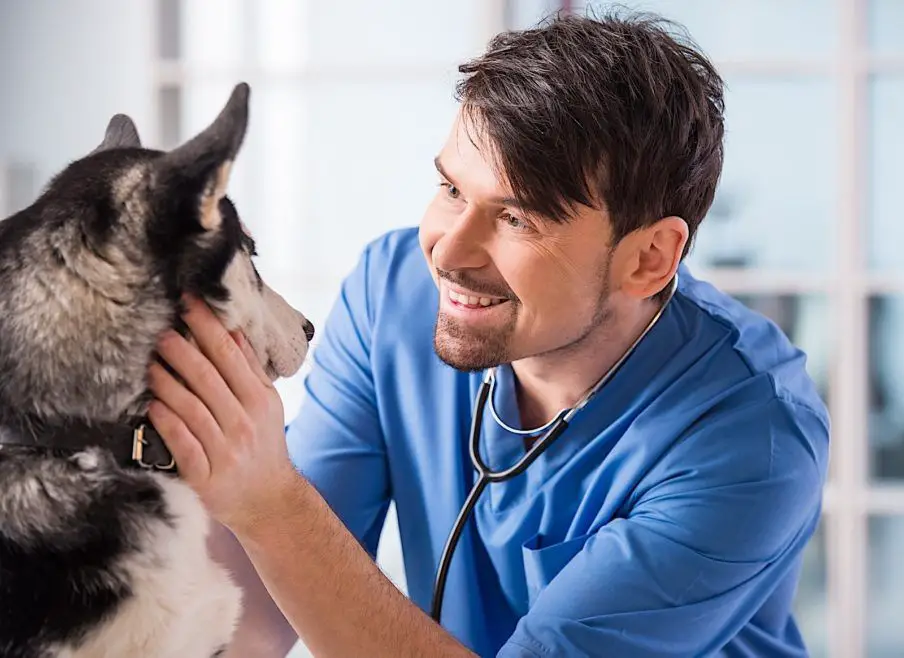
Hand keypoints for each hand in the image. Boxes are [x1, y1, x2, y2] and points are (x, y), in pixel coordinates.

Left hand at [147, 294, 295, 533]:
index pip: (231, 355)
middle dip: (181, 350)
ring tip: (149, 364)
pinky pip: (183, 444)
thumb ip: (251, 369)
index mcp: (261, 400)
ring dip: (167, 383)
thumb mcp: (268, 405)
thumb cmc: (263, 445)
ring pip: (192, 408)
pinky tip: (153, 406)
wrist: (268, 500)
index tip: (189, 303)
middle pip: (208, 378)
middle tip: (159, 330)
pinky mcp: (207, 477)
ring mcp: (226, 451)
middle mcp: (245, 423)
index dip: (208, 327)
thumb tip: (233, 330)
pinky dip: (167, 423)